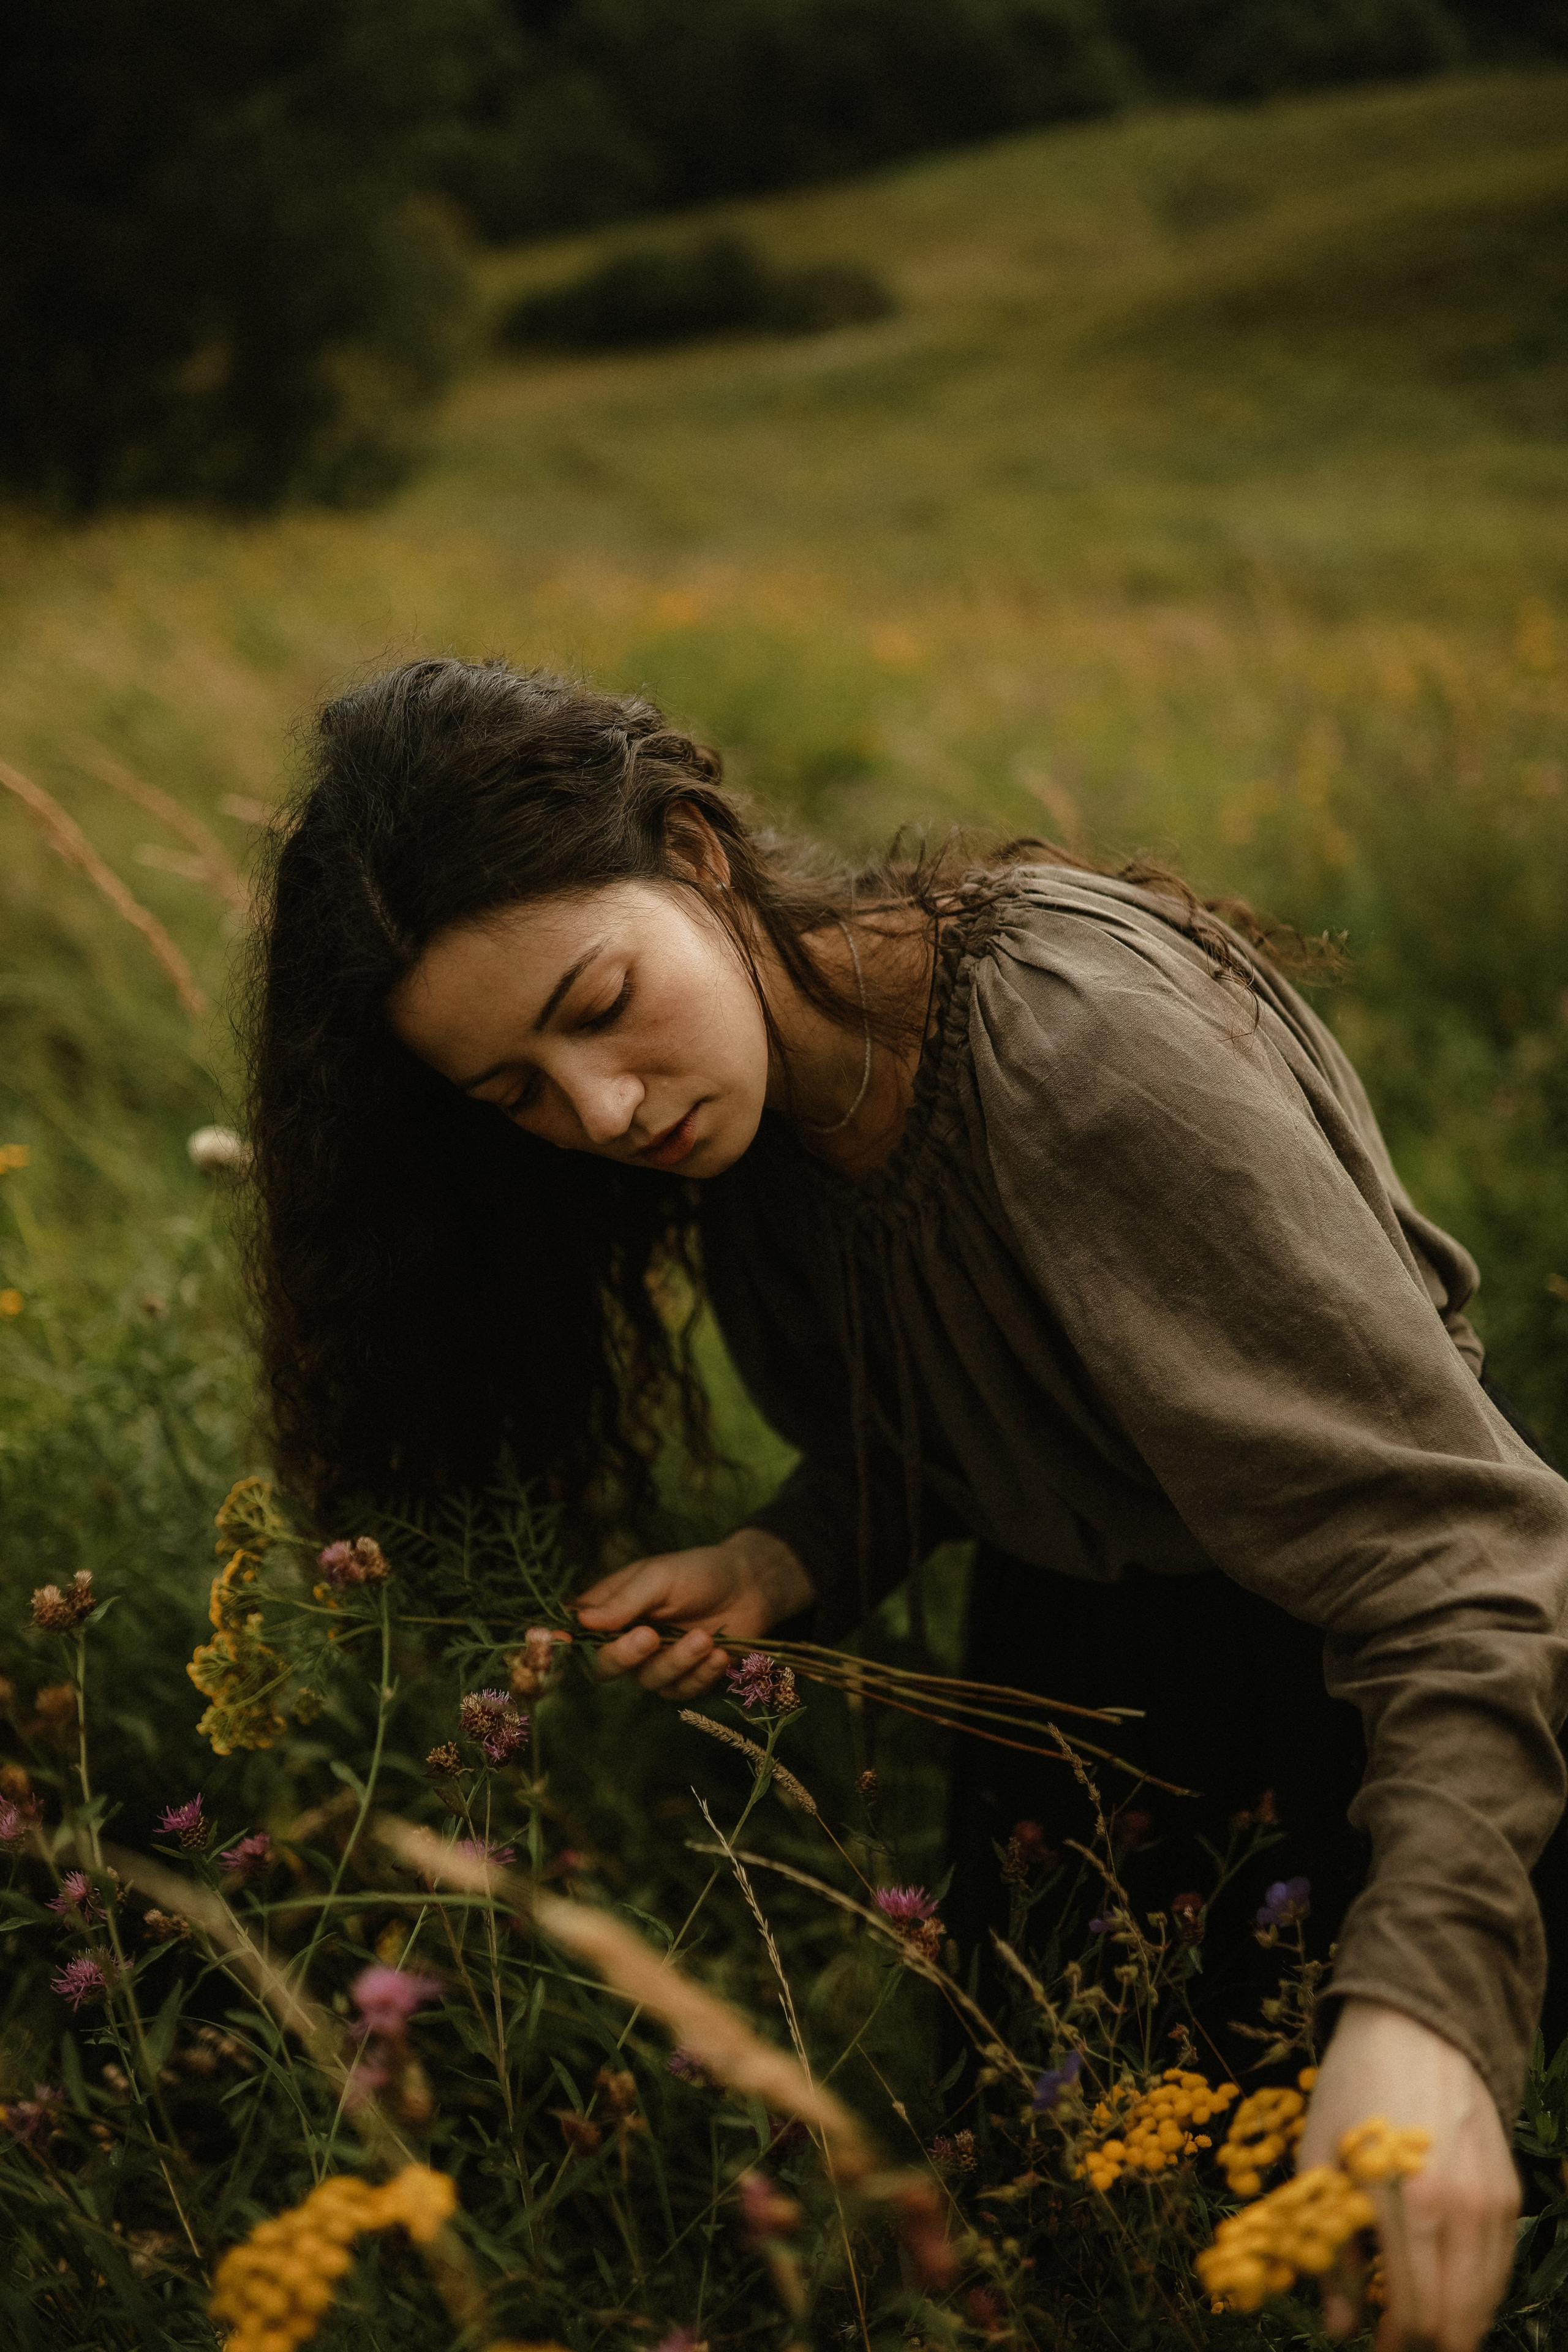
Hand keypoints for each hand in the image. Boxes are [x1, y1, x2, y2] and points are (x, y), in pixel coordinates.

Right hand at [574, 1528, 813, 1699]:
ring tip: (705, 1637)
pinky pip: (681, 1692)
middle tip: (651, 1636)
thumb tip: (581, 1621)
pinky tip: (719, 1653)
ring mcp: (655, 1663)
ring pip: (648, 1681)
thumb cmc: (699, 1572)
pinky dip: (701, 1675)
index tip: (555, 1642)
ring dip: (678, 1661)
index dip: (561, 1642)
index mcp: (611, 1609)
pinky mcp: (685, 1679)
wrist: (751, 1587)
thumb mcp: (660, 1577)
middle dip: (626, 1655)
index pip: (576, 1631)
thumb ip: (623, 1600)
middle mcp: (626, 1640)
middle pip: (606, 1666)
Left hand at [1298, 1999, 1518, 2350]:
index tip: (1372, 2343)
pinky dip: (1477, 2290)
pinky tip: (1448, 2287)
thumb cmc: (1352, 2089)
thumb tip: (1338, 2323)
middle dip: (1426, 2341)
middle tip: (1394, 2339)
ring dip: (1455, 2322)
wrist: (1416, 2029)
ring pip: (1485, 2300)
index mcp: (1403, 2203)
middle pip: (1458, 2319)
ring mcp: (1490, 2202)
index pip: (1415, 2312)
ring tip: (1418, 2318)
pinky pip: (1500, 2265)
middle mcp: (1457, 2210)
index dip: (1395, 2342)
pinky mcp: (1507, 2192)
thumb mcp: (1316, 2158)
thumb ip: (1328, 2247)